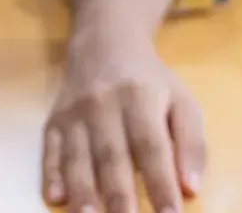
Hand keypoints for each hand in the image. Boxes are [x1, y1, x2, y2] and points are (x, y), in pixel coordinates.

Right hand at [43, 32, 205, 212]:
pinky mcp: (54, 120)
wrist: (104, 42)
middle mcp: (102, 104)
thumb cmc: (150, 82)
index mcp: (140, 97)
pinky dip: (50, 175)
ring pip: (77, 156)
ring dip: (82, 190)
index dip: (161, 182)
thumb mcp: (182, 102)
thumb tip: (190, 187)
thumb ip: (191, 144)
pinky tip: (54, 198)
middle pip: (111, 155)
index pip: (151, 146)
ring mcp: (74, 112)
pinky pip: (49, 150)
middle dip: (119, 194)